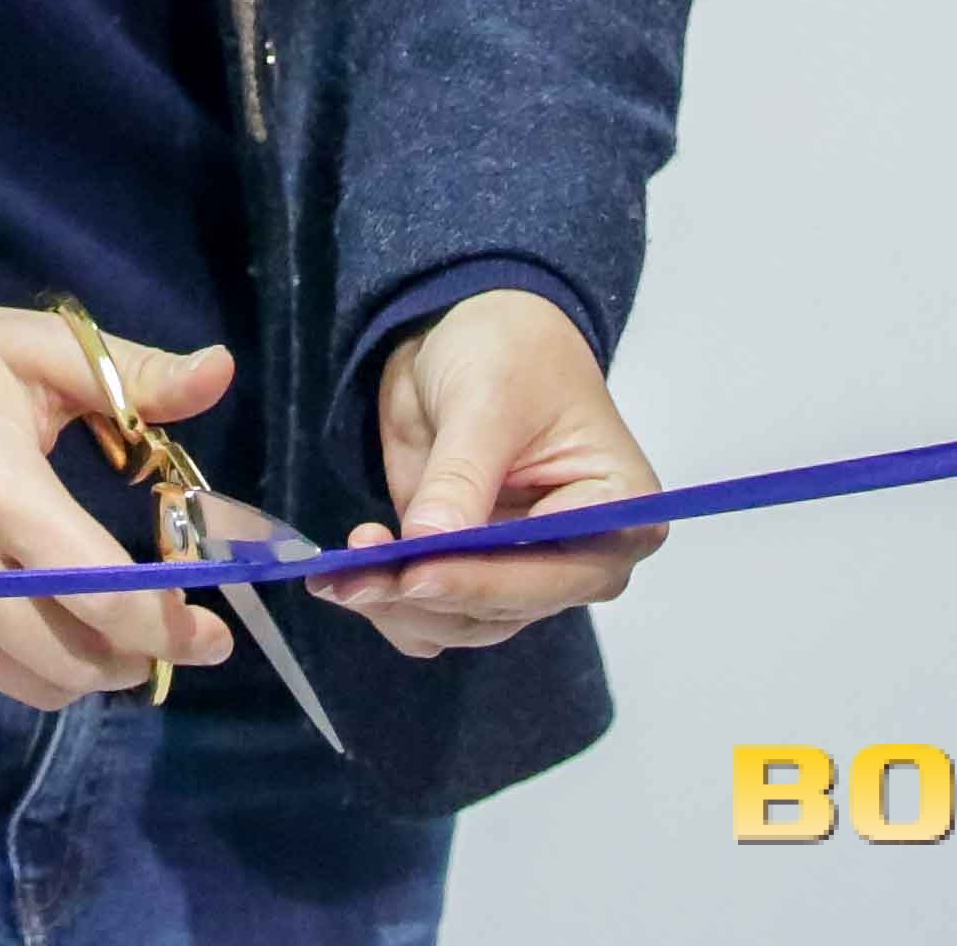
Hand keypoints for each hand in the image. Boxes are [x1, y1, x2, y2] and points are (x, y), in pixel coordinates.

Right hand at [0, 305, 231, 708]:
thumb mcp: (36, 348)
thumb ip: (133, 373)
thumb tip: (220, 373)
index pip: (104, 596)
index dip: (171, 628)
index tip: (211, 632)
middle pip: (70, 659)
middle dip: (138, 660)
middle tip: (172, 639)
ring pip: (26, 682)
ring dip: (85, 673)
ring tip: (114, 639)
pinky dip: (24, 664)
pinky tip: (42, 623)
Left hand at [314, 285, 663, 657]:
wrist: (473, 333)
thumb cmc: (507, 351)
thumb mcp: (485, 401)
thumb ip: (461, 476)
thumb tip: (427, 542)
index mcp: (619, 514)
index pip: (551, 572)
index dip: (480, 581)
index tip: (413, 578)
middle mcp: (581, 560)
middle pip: (502, 609)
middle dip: (423, 597)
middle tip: (349, 579)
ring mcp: (524, 573)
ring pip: (461, 623)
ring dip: (396, 607)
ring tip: (337, 573)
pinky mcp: (473, 573)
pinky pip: (433, 615)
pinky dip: (387, 604)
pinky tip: (345, 577)